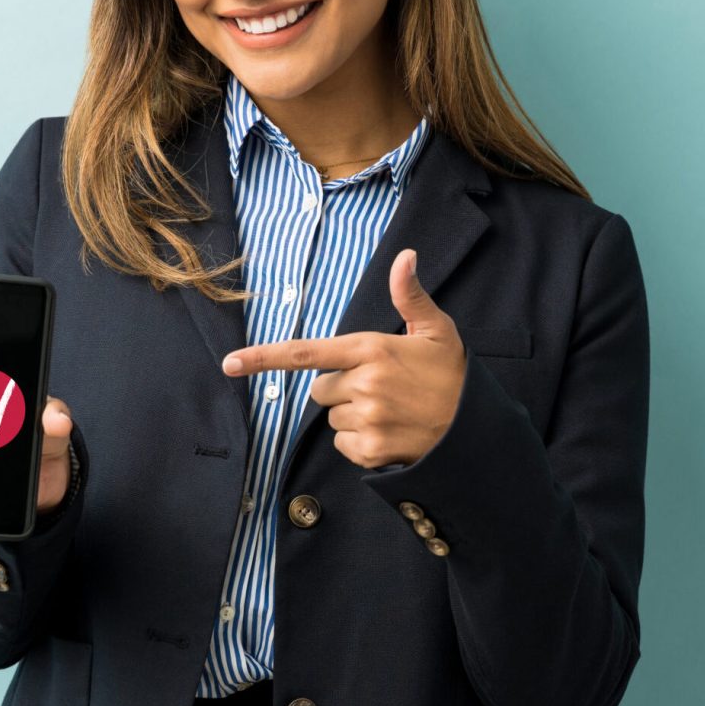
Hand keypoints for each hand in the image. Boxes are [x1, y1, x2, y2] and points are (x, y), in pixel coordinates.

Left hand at [220, 249, 466, 468]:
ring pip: (332, 417)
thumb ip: (410, 295)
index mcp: (371, 349)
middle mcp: (364, 384)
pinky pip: (344, 444)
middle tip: (381, 387)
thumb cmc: (452, 375)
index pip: (306, 353)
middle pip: (320, 389)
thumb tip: (404, 256)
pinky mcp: (369, 450)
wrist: (475, 431)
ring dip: (352, 415)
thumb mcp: (436, 329)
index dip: (263, 358)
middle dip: (341, 388)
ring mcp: (366, 419)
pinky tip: (391, 432)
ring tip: (391, 410)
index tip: (229, 363)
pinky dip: (361, 441)